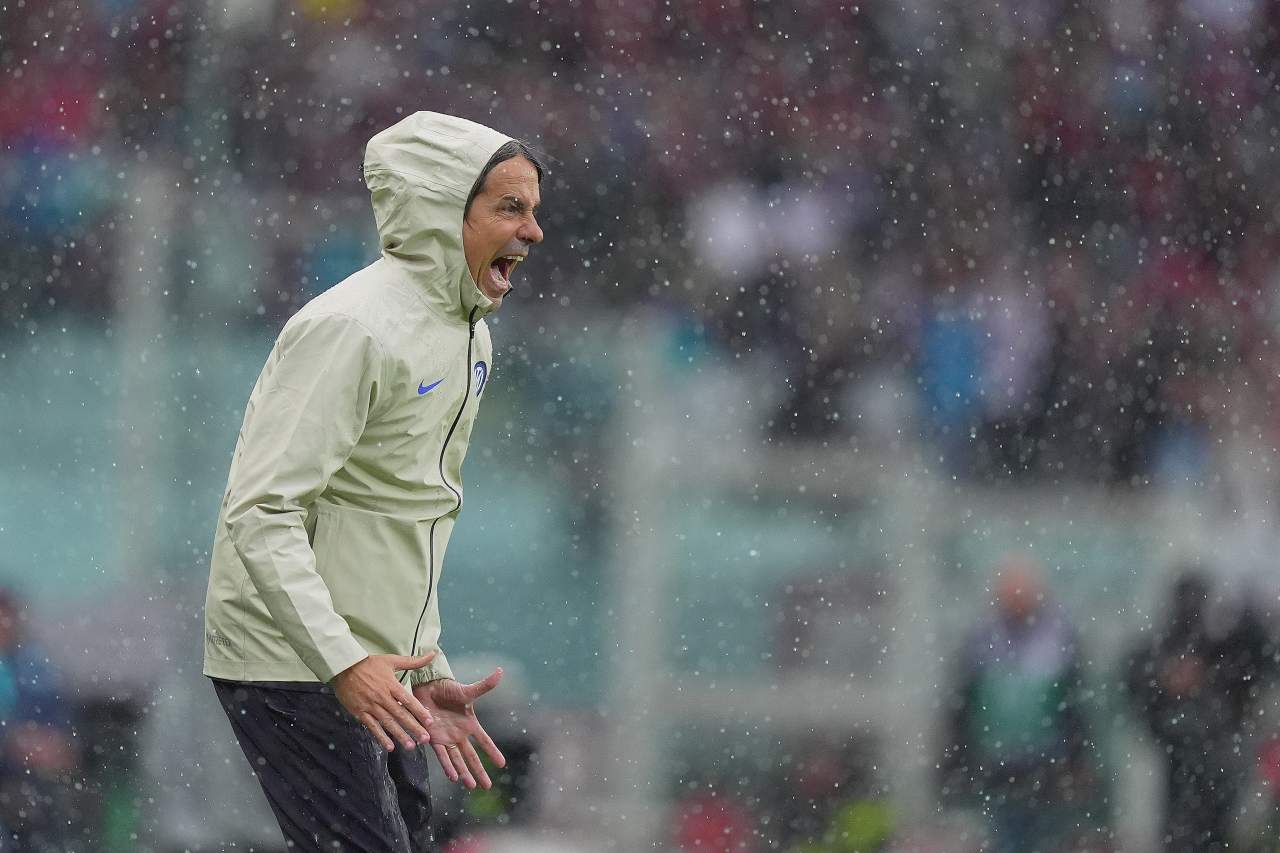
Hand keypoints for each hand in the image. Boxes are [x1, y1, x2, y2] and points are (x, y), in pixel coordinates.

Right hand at [332, 653, 436, 751]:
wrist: (343, 667)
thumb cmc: (368, 664)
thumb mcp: (391, 660)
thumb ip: (413, 661)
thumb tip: (432, 654)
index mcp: (391, 685)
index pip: (408, 701)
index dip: (419, 712)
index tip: (430, 722)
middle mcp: (382, 697)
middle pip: (400, 714)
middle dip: (414, 728)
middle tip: (425, 739)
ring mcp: (371, 706)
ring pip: (388, 723)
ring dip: (400, 735)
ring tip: (410, 746)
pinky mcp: (360, 712)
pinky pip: (372, 726)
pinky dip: (380, 737)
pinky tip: (389, 746)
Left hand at [413, 668, 505, 789]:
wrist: (428, 687)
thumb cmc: (449, 688)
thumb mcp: (467, 690)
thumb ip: (484, 685)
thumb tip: (501, 671)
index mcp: (470, 724)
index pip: (485, 741)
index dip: (493, 752)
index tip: (502, 764)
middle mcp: (460, 734)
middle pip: (472, 756)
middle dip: (480, 771)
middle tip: (487, 786)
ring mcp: (447, 738)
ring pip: (457, 760)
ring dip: (464, 773)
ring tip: (471, 786)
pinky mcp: (434, 739)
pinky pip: (441, 755)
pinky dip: (447, 765)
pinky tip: (453, 777)